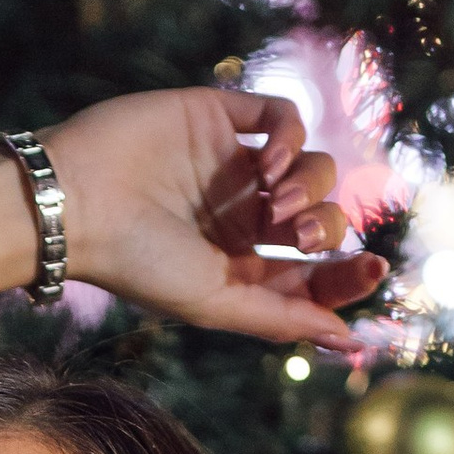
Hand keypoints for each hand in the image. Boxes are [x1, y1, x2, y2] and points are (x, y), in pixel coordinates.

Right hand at [0, 85, 386, 347]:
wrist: (78, 204)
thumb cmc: (138, 264)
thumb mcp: (215, 302)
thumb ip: (282, 318)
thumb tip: (347, 339)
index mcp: (242, 264)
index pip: (315, 268)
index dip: (349, 271)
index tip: (375, 270)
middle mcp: (243, 214)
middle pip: (321, 216)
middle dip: (324, 227)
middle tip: (295, 235)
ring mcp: (234, 162)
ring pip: (313, 166)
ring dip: (310, 185)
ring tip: (274, 202)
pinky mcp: (220, 114)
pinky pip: (283, 116)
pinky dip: (292, 137)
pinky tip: (269, 163)